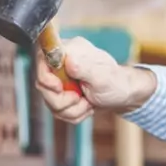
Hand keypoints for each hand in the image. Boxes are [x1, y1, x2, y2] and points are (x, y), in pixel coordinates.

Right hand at [35, 36, 157, 123]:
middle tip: (80, 99)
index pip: (43, 57)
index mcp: (70, 51)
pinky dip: (73, 114)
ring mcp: (60, 80)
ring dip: (71, 109)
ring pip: (50, 102)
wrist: (123, 95)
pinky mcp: (62, 94)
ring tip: (88, 104)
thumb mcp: (102, 76)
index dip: (45, 76)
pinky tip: (86, 107)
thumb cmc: (117, 82)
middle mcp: (62, 64)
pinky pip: (58, 111)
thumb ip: (85, 68)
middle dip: (62, 100)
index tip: (59, 88)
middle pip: (42, 85)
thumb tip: (69, 60)